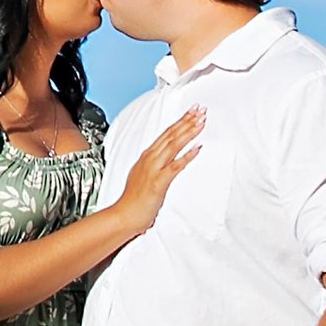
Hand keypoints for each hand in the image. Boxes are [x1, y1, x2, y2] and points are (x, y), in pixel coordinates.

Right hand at [112, 106, 203, 236]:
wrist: (124, 215)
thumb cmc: (133, 200)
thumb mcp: (143, 176)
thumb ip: (155, 165)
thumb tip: (165, 159)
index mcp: (147, 157)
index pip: (166, 134)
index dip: (180, 121)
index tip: (191, 112)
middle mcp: (150, 159)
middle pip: (171, 135)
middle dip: (186, 120)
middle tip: (200, 109)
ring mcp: (154, 168)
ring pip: (173, 145)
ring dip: (188, 132)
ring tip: (200, 121)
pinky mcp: (159, 181)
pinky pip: (175, 165)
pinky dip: (187, 155)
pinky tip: (197, 148)